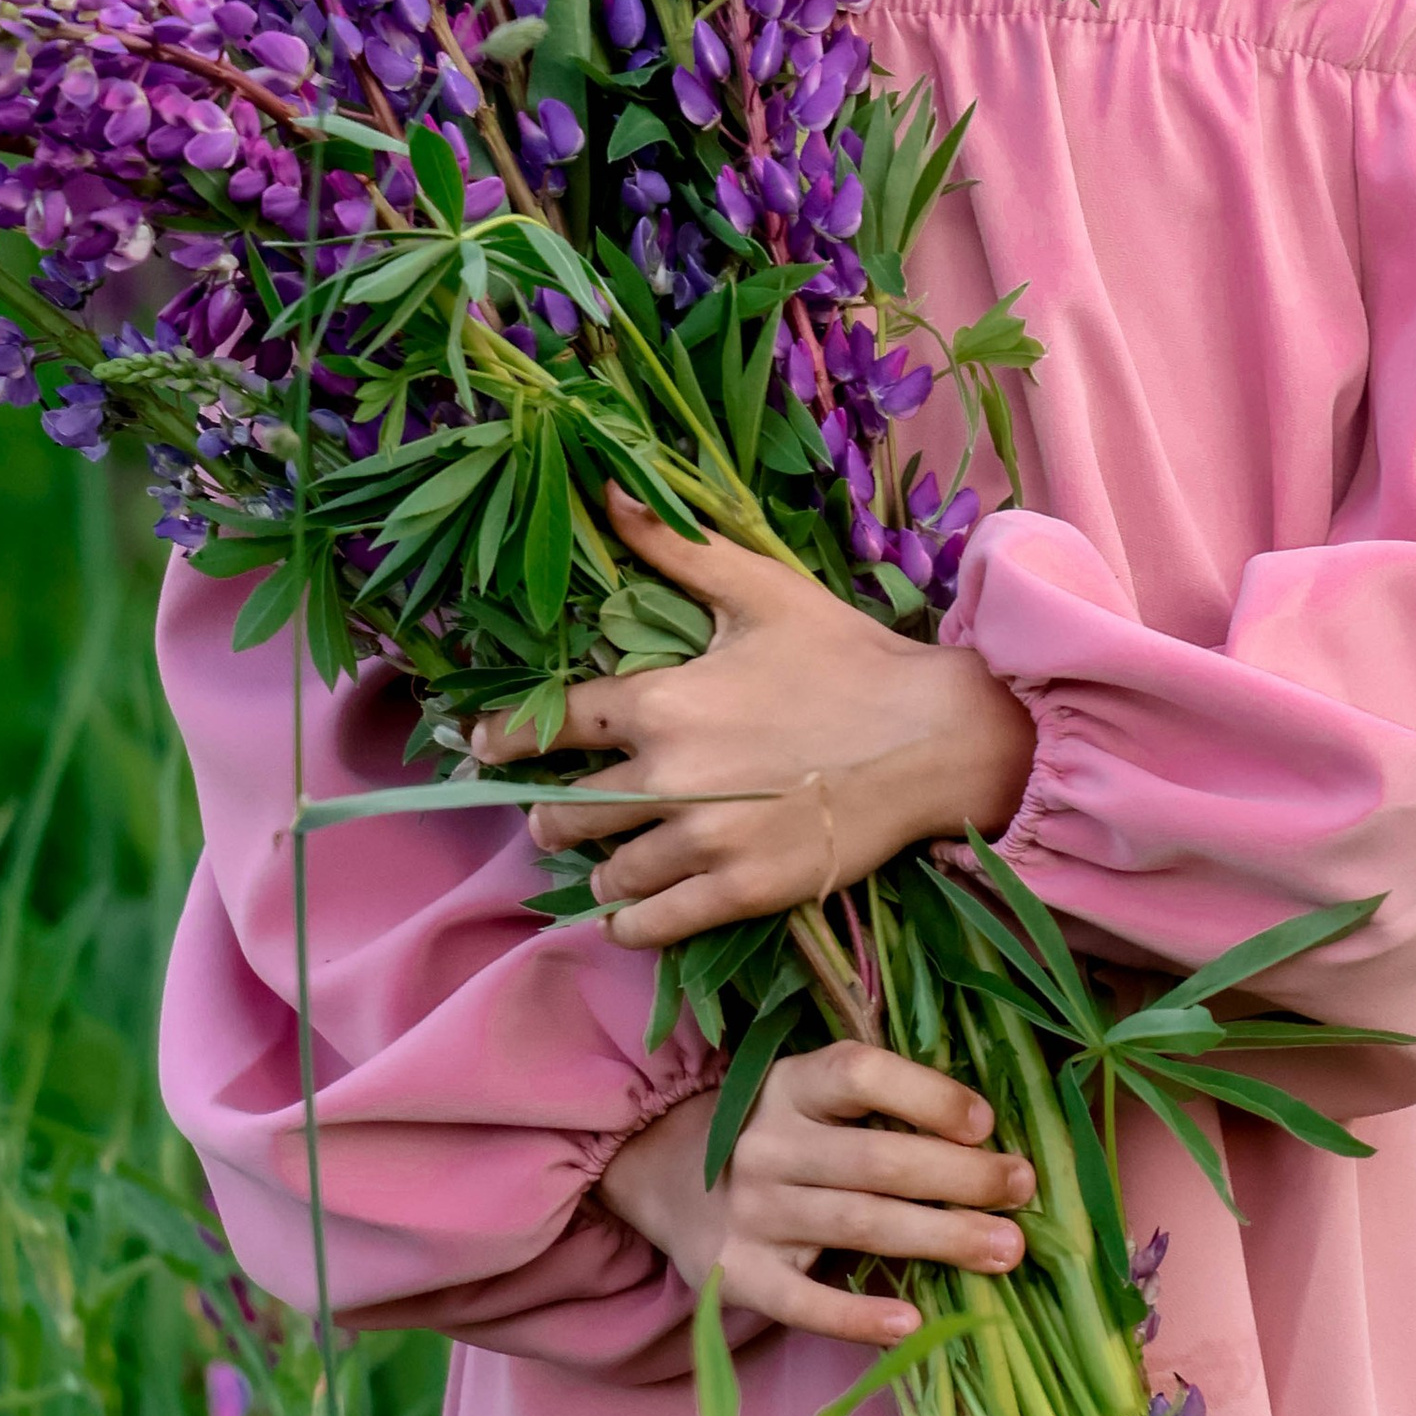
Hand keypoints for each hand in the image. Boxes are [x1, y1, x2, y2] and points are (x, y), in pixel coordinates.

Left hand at [472, 487, 1033, 950]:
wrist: (934, 736)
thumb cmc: (846, 655)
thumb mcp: (760, 590)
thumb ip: (675, 548)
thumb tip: (608, 489)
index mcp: (662, 702)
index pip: (550, 727)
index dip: (505, 738)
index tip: (481, 748)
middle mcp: (669, 778)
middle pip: (562, 814)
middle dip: (551, 813)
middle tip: (558, 810)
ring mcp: (704, 842)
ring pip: (604, 876)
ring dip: (597, 869)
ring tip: (608, 858)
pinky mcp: (741, 891)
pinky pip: (651, 925)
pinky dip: (630, 923)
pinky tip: (631, 913)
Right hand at [595, 1044, 1034, 1347]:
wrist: (658, 1174)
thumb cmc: (772, 1131)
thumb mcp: (806, 1094)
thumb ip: (875, 1107)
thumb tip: (987, 1133)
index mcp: (790, 1084)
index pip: (859, 1074)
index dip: (927, 1095)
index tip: (986, 1122)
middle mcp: (768, 1144)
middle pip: (875, 1159)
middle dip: (960, 1176)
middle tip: (1023, 1188)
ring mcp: (751, 1212)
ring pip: (857, 1225)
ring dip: (940, 1238)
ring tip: (1006, 1251)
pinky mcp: (736, 1276)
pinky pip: (804, 1302)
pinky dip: (857, 1317)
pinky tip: (913, 1323)